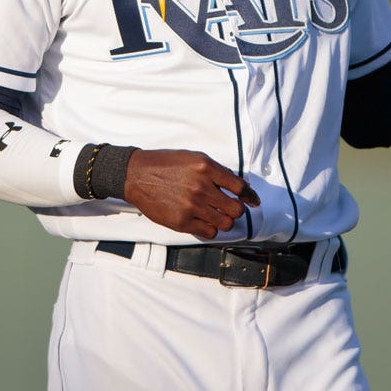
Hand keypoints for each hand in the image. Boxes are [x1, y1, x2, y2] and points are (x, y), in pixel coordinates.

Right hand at [122, 149, 260, 238]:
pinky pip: (209, 232)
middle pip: (236, 209)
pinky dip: (211, 228)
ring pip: (226, 223)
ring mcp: (191, 206)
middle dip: (236, 210)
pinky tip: (204, 221)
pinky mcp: (182, 222)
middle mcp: (201, 187)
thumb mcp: (194, 157)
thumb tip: (238, 186)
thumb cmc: (166, 164)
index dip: (250, 196)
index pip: (239, 187)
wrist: (136, 175)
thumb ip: (216, 170)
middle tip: (230, 208)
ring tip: (217, 216)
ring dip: (225, 221)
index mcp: (206, 168)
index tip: (253, 201)